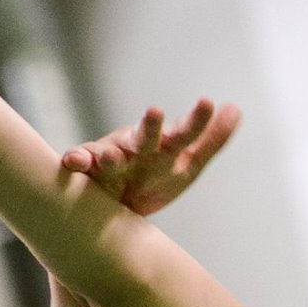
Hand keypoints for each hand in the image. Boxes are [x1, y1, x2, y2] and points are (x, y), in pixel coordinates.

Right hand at [60, 100, 241, 215]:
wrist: (118, 204)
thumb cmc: (156, 178)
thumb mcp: (188, 162)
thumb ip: (211, 139)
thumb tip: (236, 109)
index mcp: (164, 146)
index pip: (184, 133)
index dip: (196, 120)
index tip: (208, 102)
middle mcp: (138, 148)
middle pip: (146, 138)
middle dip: (151, 127)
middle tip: (156, 113)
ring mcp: (112, 159)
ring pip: (111, 154)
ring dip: (110, 153)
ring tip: (111, 155)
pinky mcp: (88, 171)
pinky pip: (80, 164)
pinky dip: (75, 160)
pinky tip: (71, 162)